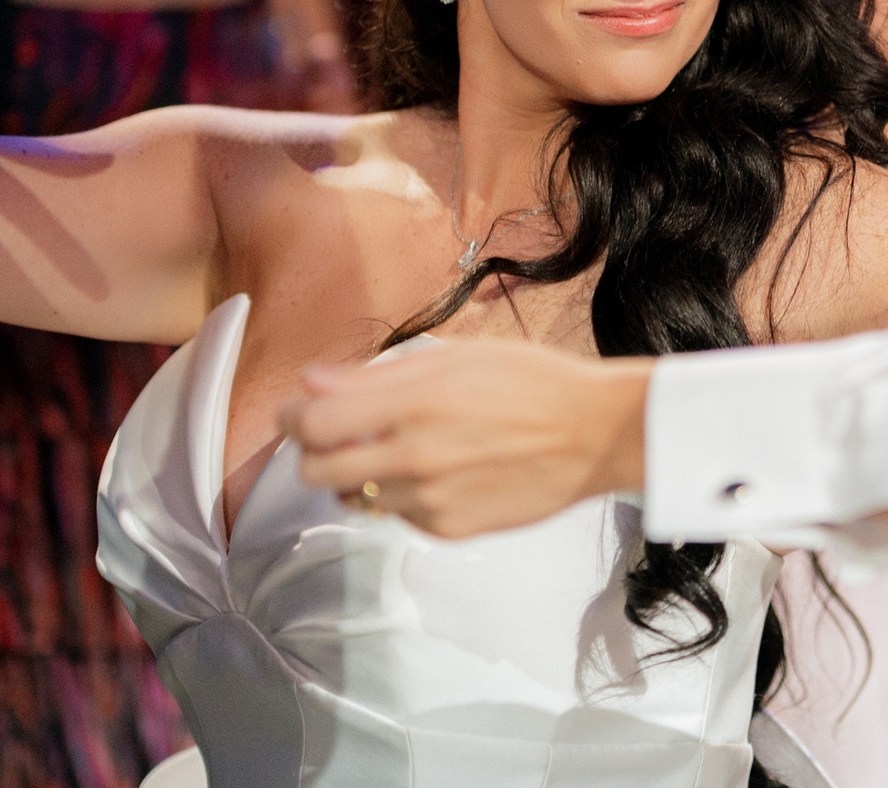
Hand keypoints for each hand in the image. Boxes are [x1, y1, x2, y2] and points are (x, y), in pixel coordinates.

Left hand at [284, 341, 651, 539]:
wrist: (595, 435)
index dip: (292, 419)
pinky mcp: (449, 530)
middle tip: (331, 436)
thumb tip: (312, 382)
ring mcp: (430, 500)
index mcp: (413, 403)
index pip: (311, 425)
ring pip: (354, 498)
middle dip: (311, 453)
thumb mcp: (456, 356)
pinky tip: (440, 472)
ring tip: (394, 453)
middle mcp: (414, 457)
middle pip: (317, 471)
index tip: (297, 412)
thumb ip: (377, 374)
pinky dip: (403, 497)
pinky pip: (398, 517)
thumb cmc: (532, 383)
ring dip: (357, 477)